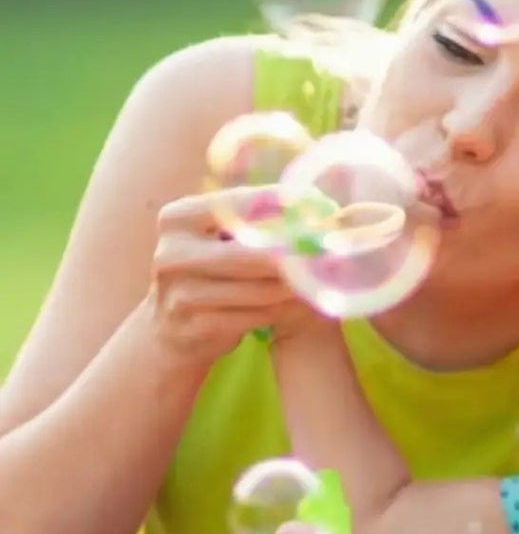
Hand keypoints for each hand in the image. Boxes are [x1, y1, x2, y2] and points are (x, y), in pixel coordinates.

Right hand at [144, 191, 324, 370]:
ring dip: (297, 286)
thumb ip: (256, 220)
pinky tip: (302, 303)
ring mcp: (181, 292)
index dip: (284, 205)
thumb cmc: (211, 273)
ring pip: (260, 289)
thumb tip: (318, 204)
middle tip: (332, 251)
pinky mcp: (197, 326)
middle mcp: (172, 253)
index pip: (239, 204)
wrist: (173, 329)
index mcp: (178, 218)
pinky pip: (257, 315)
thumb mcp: (220, 239)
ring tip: (325, 278)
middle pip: (252, 252)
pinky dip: (284, 309)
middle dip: (296, 253)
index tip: (322, 205)